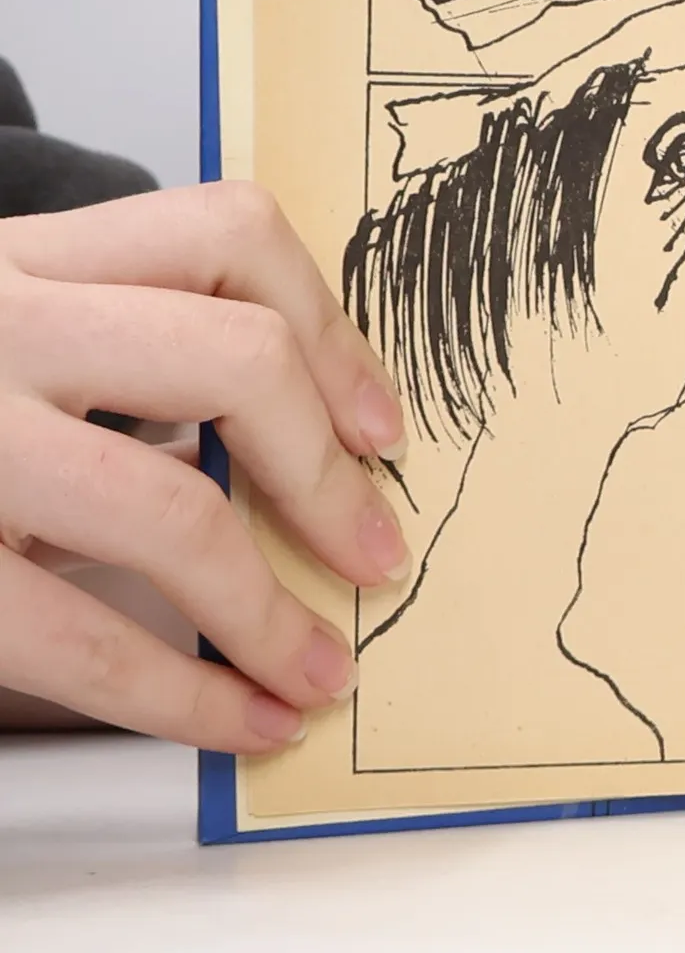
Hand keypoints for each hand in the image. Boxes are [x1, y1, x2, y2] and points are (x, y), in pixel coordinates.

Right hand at [0, 182, 411, 749]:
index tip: (380, 427)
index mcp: (22, 259)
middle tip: (375, 557)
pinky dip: (180, 694)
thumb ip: (112, 357)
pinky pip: (76, 635)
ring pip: (168, 509)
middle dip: (327, 477)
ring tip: (319, 672)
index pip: (227, 232)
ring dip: (268, 613)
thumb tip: (292, 453)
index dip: (333, 330)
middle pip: (234, 358)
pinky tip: (232, 720)